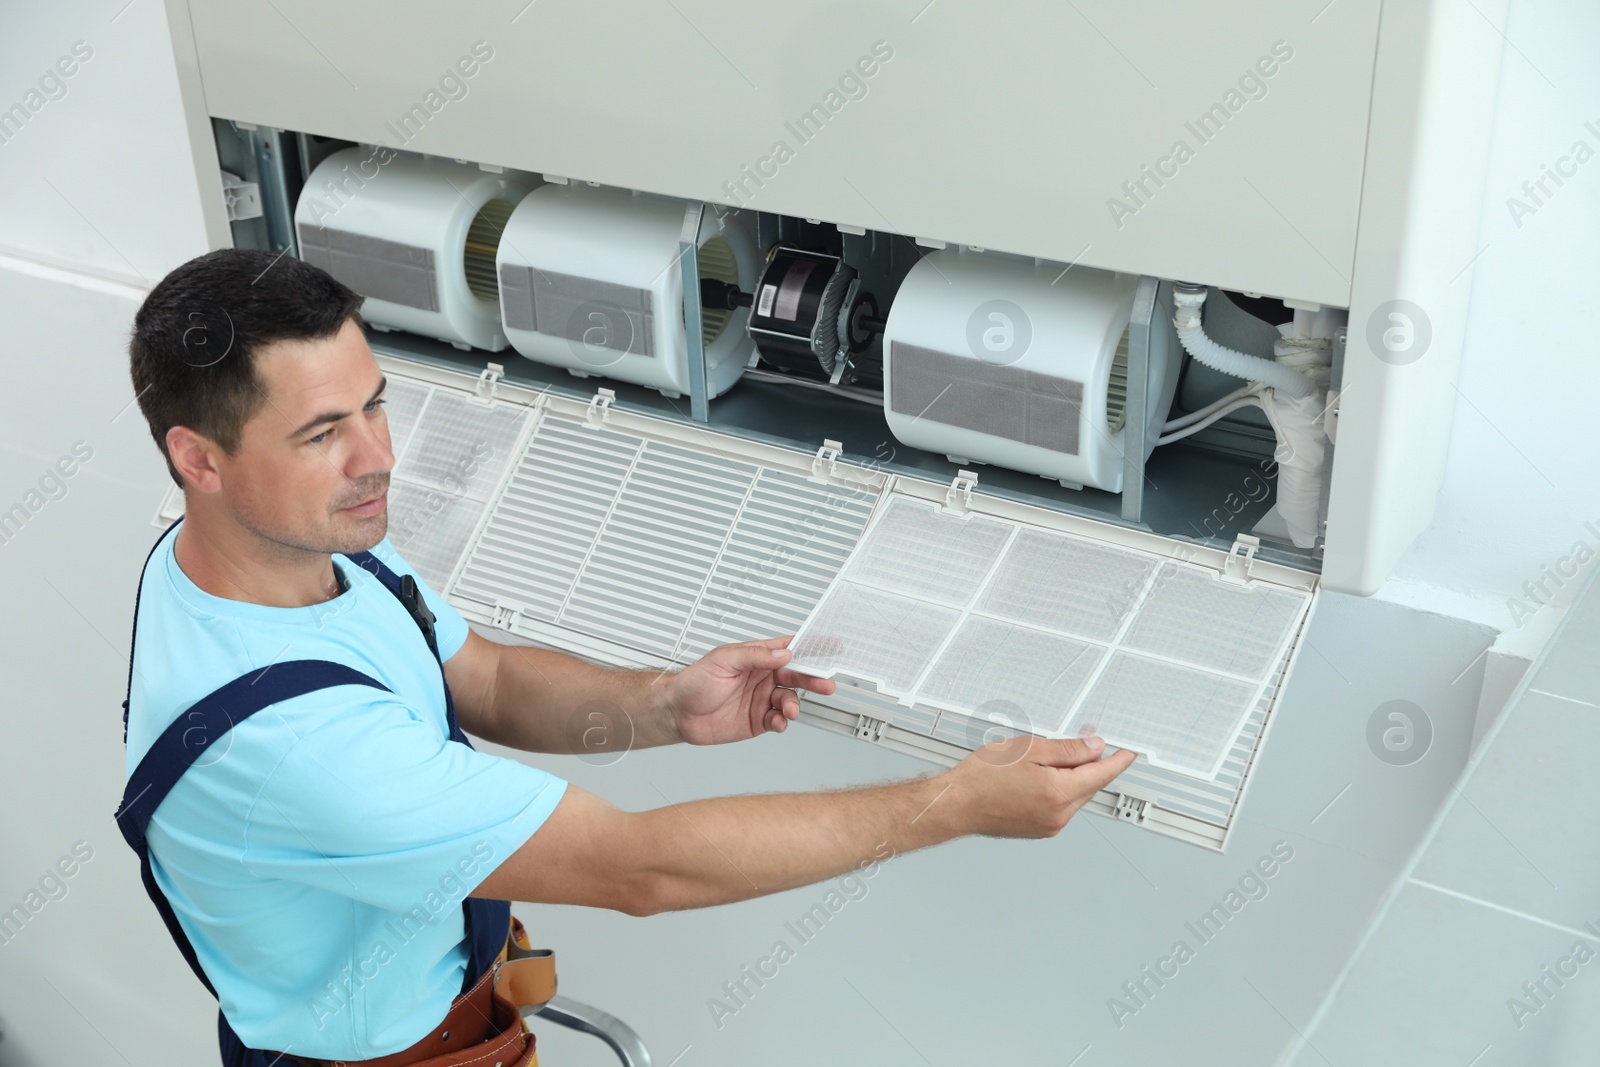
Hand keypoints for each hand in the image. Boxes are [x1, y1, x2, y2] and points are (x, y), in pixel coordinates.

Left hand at [666, 636, 837, 745]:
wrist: (678, 713)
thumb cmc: (694, 681)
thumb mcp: (723, 660)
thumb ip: (754, 656)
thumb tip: (782, 653)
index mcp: (757, 657)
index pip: (788, 648)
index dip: (810, 647)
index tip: (830, 646)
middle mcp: (763, 677)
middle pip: (796, 676)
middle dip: (813, 679)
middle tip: (825, 683)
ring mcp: (761, 699)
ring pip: (789, 700)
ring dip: (794, 704)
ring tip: (789, 709)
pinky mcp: (757, 720)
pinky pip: (777, 721)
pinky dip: (782, 722)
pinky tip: (778, 721)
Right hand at [943, 735, 1137, 838]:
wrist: (957, 804)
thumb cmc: (983, 777)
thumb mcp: (1028, 749)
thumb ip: (1067, 750)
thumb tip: (1094, 748)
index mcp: (1059, 794)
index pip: (1101, 775)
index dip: (1117, 761)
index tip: (1128, 753)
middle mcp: (1059, 816)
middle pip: (1088, 786)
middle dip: (1087, 765)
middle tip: (1076, 744)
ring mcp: (1050, 826)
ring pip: (1074, 797)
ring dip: (1069, 778)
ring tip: (1039, 762)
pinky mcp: (1039, 830)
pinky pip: (1060, 807)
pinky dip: (1057, 791)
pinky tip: (1035, 778)